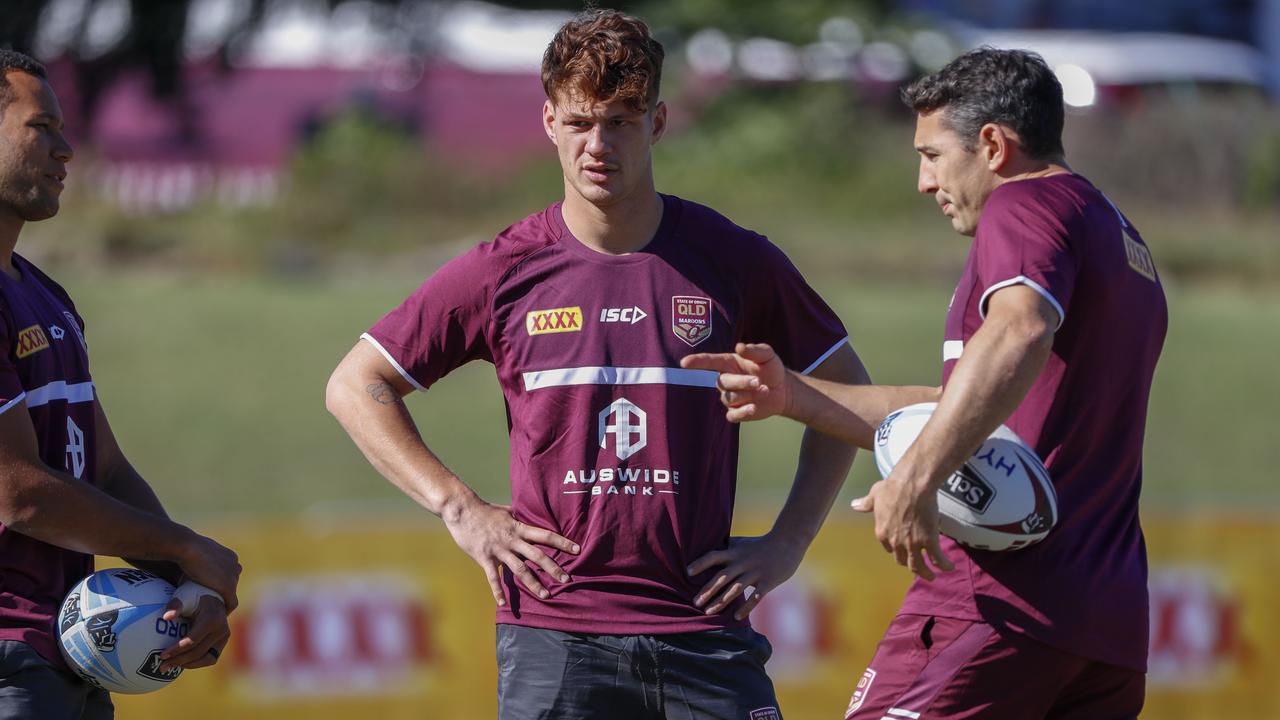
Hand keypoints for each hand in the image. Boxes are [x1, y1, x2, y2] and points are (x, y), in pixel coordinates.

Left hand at [157, 594, 228, 672]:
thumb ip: (175, 605)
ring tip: (171, 666)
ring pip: (207, 658)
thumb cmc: (194, 594)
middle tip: (162, 666)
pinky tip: (183, 663)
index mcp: (212, 619)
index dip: (176, 650)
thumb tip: (166, 617)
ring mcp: (225, 636)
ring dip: (188, 664)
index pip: (192, 640)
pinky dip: (198, 662)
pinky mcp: (223, 641)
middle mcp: (222, 629)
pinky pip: (211, 658)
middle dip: (179, 660)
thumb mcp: (184, 595)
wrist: (212, 594)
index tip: (162, 655)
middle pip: (198, 652)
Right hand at [177, 535, 241, 611]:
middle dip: (224, 591)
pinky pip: (231, 603)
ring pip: (232, 593)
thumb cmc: (185, 549)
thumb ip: (199, 557)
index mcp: (229, 556)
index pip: (230, 572)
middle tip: (212, 601)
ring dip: (224, 601)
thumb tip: (190, 560)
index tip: (213, 590)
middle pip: (232, 582)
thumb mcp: (195, 551)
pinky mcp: (228, 588)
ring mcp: (233, 576)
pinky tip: (216, 615)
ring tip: (213, 609)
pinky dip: (226, 610)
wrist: (187, 548)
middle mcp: (234, 565)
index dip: (222, 582)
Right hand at [443, 495, 579, 604]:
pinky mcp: (484, 557)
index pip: (546, 535)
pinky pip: (493, 577)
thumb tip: (528, 515)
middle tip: (567, 579)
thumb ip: (518, 517)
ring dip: (533, 583)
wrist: (462, 510)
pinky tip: (503, 604)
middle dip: (553, 568)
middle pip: (537, 555)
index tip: (577, 549)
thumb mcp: (506, 511)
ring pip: (519, 569)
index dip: (562, 542)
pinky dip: (498, 591)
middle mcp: (512, 540)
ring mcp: (498, 550)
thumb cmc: (484, 510)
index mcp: (519, 528)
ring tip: (545, 595)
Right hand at [680, 343, 791, 421]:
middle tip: (758, 381)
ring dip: (749, 395)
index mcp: (728, 363)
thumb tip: (740, 347)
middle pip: (723, 383)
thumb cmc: (770, 367)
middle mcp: (726, 380)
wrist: (783, 388)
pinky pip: (732, 415)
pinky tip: (754, 408)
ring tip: (766, 390)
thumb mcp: (767, 354)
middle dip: (741, 382)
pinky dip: (743, 412)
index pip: (709, 362)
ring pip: (729, 398)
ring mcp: (730, 397)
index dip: (696, 362)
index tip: (684, 363)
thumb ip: (754, 350)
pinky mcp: (737, 412)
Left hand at [686, 532, 806, 620]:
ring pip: (736, 589)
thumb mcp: (741, 542)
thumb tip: (706, 548)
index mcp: (735, 552)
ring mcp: (756, 572)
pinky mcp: (768, 581)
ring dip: (721, 601)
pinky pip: (756, 597)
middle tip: (695, 603)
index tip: (687, 572)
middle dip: (707, 590)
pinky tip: (736, 617)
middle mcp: (743, 562)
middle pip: (722, 577)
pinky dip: (746, 607)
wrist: (788, 542)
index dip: (700, 563)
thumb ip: (725, 547)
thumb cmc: (760, 544)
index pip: (714, 556)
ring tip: (709, 612)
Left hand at [853, 477, 953, 580]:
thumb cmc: (892, 488)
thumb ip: (866, 504)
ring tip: (931, 577)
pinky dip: (943, 565)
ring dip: (925, 573)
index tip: (902, 550)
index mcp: (882, 532)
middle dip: (909, 563)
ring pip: (918, 565)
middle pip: (902, 559)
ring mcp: (913, 544)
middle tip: (917, 566)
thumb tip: (855, 505)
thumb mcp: (875, 495)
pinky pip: (936, 558)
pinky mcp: (929, 541)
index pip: (889, 548)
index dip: (896, 550)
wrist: (911, 486)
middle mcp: (896, 542)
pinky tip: (949, 567)